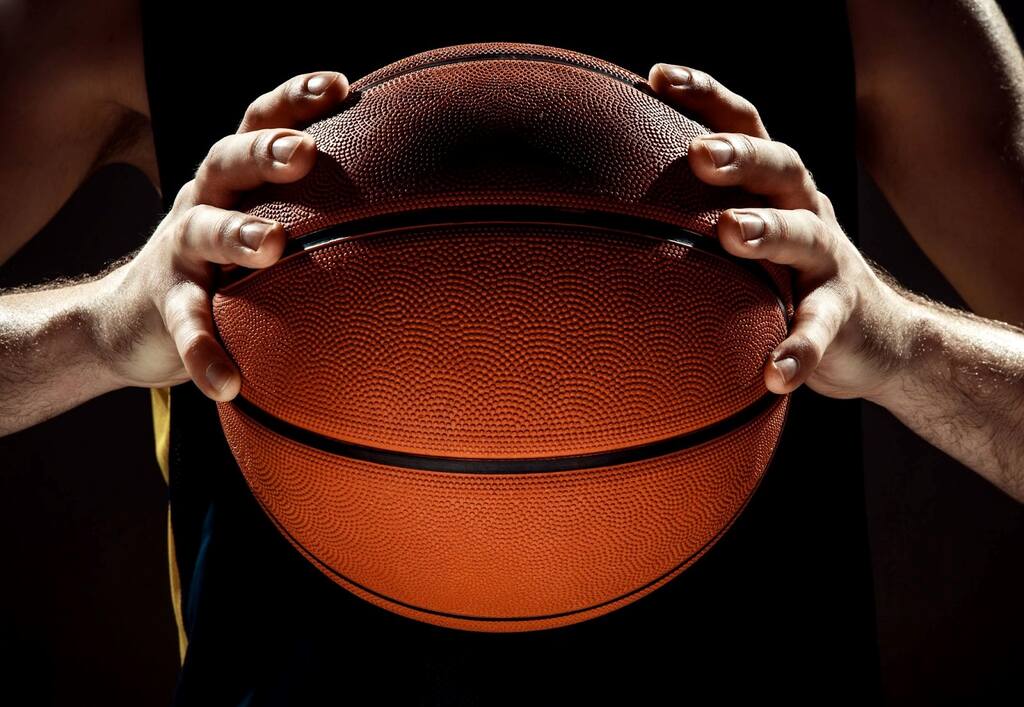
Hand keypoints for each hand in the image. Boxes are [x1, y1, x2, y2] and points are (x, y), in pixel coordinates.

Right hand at [95, 70, 349, 400]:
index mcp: (235, 178)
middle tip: (303, 152)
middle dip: (264, 151)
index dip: (294, 98)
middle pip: (227, 160)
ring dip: (235, 234)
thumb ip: (315, 213)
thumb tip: (415, 213)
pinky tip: (227, 383)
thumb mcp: (261, 224)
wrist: (132, 318)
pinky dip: (203, 350)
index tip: (341, 86)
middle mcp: (204, 200)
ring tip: (271, 246)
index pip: (260, 122)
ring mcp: (180, 251)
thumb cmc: (226, 266)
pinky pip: (184, 325)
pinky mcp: (164, 305)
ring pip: (201, 232)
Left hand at [648, 63, 913, 402]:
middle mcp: (805, 209)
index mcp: (774, 187)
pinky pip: (821, 328)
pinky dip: (799, 348)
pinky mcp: (844, 316)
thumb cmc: (785, 277)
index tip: (658, 77)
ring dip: (770, 230)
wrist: (878, 337)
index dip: (706, 95)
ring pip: (806, 235)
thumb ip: (695, 218)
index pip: (743, 125)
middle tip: (697, 154)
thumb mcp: (748, 237)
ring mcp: (829, 261)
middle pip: (781, 166)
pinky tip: (774, 372)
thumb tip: (597, 213)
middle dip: (740, 155)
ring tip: (734, 233)